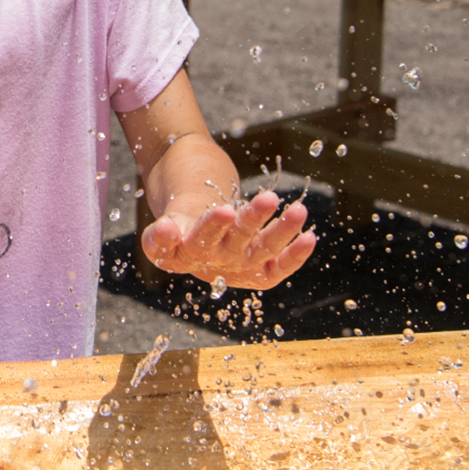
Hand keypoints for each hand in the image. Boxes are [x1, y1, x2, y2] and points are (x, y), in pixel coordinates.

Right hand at [141, 192, 314, 290]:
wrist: (198, 240)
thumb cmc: (182, 228)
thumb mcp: (162, 230)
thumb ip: (159, 236)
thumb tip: (168, 230)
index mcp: (187, 254)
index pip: (196, 241)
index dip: (207, 228)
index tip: (218, 210)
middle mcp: (216, 263)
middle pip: (236, 242)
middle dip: (253, 220)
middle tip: (268, 198)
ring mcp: (241, 267)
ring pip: (263, 250)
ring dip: (282, 231)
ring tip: (298, 210)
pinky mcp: (260, 271)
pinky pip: (279, 268)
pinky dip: (296, 255)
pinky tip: (309, 237)